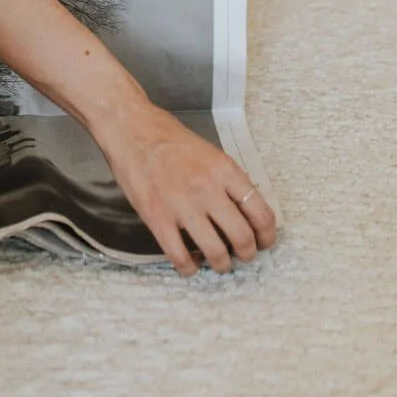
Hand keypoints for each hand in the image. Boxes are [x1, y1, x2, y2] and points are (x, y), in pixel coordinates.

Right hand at [100, 93, 276, 275]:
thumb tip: (244, 209)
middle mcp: (208, 189)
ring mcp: (182, 205)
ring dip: (221, 264)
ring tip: (218, 262)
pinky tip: (189, 264)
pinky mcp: (157, 218)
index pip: (261, 213)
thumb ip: (227, 180)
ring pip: (216, 253)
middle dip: (247, 254)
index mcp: (224, 170)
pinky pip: (180, 257)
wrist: (129, 128)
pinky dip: (189, 268)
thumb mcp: (209, 151)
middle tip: (242, 255)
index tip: (264, 241)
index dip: (267, 235)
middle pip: (243, 238)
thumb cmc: (166, 137)